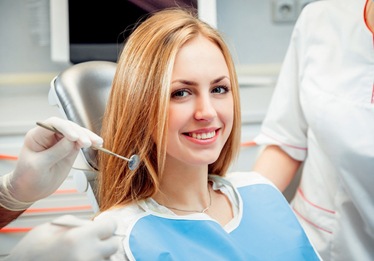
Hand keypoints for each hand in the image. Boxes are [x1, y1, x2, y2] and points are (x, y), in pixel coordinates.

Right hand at [4, 215, 118, 260]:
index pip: (110, 226)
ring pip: (106, 258)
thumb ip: (79, 223)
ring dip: (99, 254)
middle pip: (113, 245)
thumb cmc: (32, 249)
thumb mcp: (54, 226)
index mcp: (79, 237)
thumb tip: (95, 224)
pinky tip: (79, 258)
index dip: (107, 224)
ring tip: (82, 251)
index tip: (103, 225)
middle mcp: (86, 255)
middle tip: (93, 240)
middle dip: (105, 241)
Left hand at [7, 117, 102, 202]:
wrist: (30, 190)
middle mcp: (49, 136)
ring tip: (97, 142)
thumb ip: (55, 152)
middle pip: (68, 127)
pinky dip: (89, 143)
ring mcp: (60, 142)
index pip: (53, 124)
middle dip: (80, 133)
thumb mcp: (39, 165)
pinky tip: (97, 144)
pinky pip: (80, 143)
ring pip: (77, 133)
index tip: (74, 137)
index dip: (65, 128)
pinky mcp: (69, 150)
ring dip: (88, 137)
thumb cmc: (27, 178)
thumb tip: (72, 141)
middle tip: (88, 143)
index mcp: (37, 136)